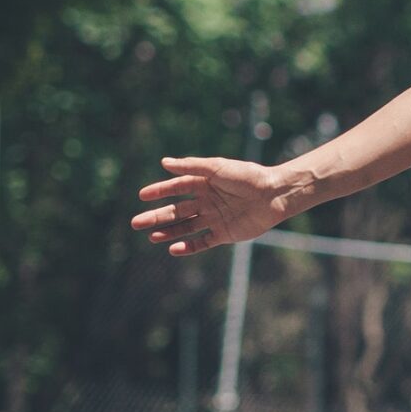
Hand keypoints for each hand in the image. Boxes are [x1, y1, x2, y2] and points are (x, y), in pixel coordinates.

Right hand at [132, 157, 304, 256]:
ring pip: (186, 227)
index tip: (142, 196)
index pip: (177, 187)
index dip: (160, 191)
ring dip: (168, 232)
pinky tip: (173, 249)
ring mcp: (215, 218)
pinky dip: (188, 247)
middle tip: (136, 223)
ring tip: (151, 236)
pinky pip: (202, 242)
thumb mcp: (217, 167)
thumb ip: (191, 167)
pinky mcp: (224, 234)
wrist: (274, 194)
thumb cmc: (247, 176)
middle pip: (177, 211)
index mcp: (206, 183)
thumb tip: (164, 162)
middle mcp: (208, 201)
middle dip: (157, 217)